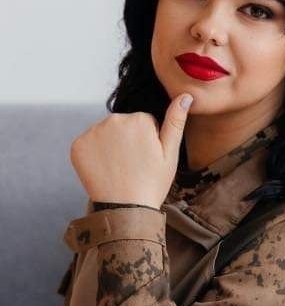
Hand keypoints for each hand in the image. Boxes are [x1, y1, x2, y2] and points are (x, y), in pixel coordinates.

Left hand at [70, 93, 193, 208]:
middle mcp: (113, 120)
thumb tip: (186, 96)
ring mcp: (92, 133)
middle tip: (135, 165)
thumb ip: (176, 121)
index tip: (148, 158)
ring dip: (113, 146)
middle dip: (130, 141)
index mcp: (138, 120)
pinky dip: (96, 155)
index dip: (150, 141)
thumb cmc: (153, 183)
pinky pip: (90, 144)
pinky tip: (106, 170)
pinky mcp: (78, 146)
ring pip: (107, 133)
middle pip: (124, 125)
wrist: (125, 209)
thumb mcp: (171, 153)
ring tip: (121, 168)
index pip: (145, 122)